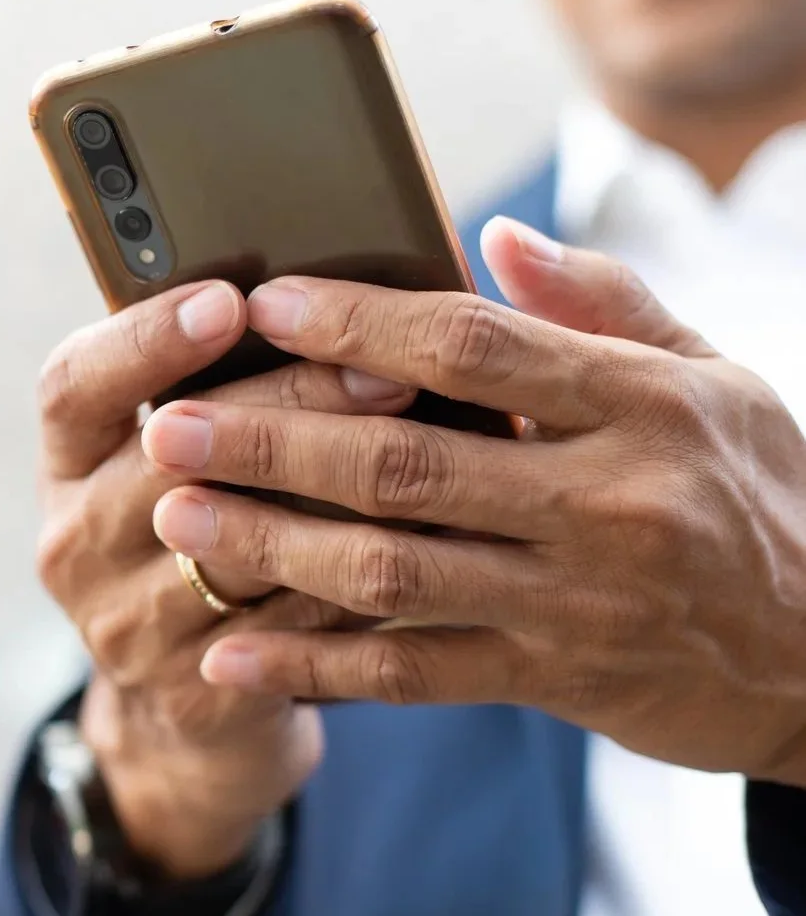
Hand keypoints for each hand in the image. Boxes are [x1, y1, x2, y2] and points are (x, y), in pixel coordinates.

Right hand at [36, 279, 419, 876]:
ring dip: (343, 498)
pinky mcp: (194, 694)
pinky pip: (294, 629)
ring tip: (438, 452)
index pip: (74, 386)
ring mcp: (126, 625)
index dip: (144, 342)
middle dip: (287, 407)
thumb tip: (315, 280)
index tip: (227, 299)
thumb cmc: (214, 530)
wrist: (190, 708)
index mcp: (66, 461)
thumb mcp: (178, 455)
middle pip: (172, 462)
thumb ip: (218, 376)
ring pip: (240, 548)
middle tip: (391, 366)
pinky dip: (370, 578)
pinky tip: (440, 541)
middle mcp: (75, 541)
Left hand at [142, 217, 805, 786]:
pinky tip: (228, 651)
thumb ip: (599, 304)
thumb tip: (491, 234)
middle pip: (408, 462)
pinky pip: (413, 675)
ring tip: (172, 519)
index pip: (476, 347)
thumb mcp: (715, 378)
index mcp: (641, 404)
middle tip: (168, 424)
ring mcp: (576, 599)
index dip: (359, 321)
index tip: (262, 302)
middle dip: (274, 441)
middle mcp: (607, 501)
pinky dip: (315, 665)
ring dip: (271, 546)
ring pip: (394, 571)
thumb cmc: (760, 493)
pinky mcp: (555, 681)